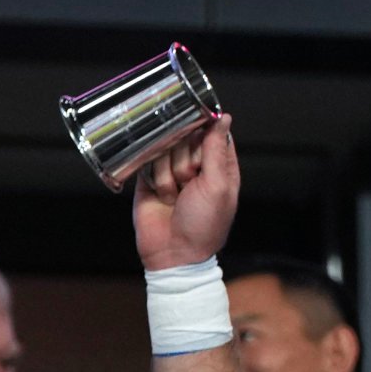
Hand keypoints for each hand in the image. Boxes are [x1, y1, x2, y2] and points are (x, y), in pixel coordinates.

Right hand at [132, 112, 242, 271]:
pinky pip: (146, 163)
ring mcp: (171, 173)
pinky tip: (161, 195)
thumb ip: (216, 149)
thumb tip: (224, 118)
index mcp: (220, 166)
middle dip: (184, 159)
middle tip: (189, 181)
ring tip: (175, 196)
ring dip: (168, 174)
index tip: (201, 143)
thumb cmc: (204, 224)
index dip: (205, 136)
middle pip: (185, 138)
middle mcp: (196, 167)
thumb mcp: (218, 185)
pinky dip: (153, 178)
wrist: (174, 253)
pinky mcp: (149, 180)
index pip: (212, 133)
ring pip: (164, 150)